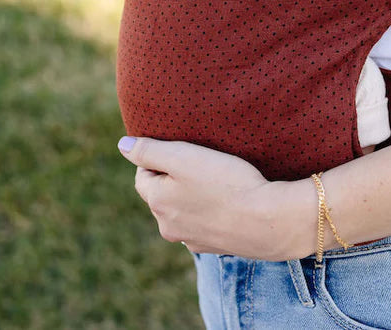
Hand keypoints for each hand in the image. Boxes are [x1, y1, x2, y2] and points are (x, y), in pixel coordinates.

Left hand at [117, 137, 312, 260]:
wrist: (268, 221)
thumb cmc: (227, 183)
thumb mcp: (184, 157)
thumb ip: (149, 150)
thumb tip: (122, 145)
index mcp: (158, 203)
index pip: (143, 175)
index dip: (159, 157)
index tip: (184, 148)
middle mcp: (169, 227)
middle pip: (162, 194)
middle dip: (175, 177)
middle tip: (203, 161)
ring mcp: (192, 240)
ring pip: (183, 209)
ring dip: (193, 194)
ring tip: (219, 179)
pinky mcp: (215, 245)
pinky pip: (204, 222)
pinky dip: (210, 210)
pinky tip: (229, 199)